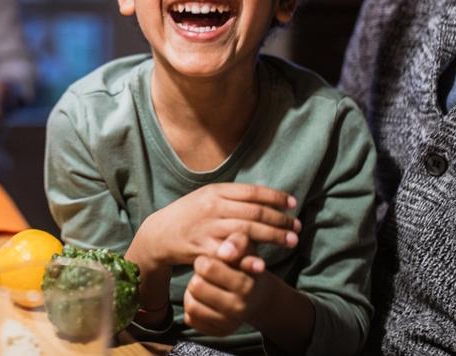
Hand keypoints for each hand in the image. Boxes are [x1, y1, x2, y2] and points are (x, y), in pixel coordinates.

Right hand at [132, 183, 299, 270]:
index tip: (293, 203)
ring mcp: (208, 228)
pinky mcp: (202, 248)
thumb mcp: (206, 197)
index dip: (275, 197)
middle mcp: (213, 207)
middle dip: (280, 220)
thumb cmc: (188, 215)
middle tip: (297, 227)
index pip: (252, 192)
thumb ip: (232, 196)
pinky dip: (248, 258)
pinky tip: (263, 263)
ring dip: (273, 237)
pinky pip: (230, 253)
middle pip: (255, 212)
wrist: (158, 234)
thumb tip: (263, 196)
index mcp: (215, 191)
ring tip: (291, 241)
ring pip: (248, 230)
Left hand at [183, 233, 270, 335]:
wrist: (259, 297)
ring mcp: (229, 323)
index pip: (207, 268)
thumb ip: (237, 242)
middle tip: (207, 274)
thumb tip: (224, 252)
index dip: (204, 261)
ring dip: (193, 292)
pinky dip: (193, 307)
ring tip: (205, 286)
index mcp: (246, 284)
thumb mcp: (246, 249)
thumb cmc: (246, 266)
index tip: (211, 261)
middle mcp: (239, 307)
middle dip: (198, 276)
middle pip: (196, 286)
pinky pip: (190, 319)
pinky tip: (204, 300)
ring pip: (191, 305)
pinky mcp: (219, 332)